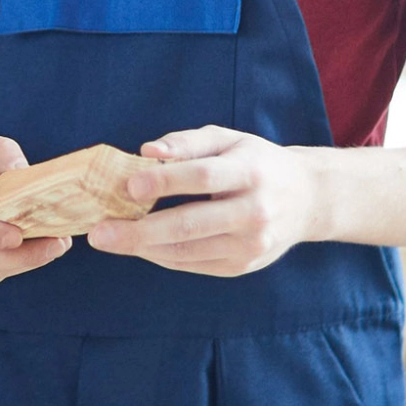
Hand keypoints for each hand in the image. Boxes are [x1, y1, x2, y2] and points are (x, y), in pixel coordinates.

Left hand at [86, 125, 319, 275]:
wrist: (307, 199)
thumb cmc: (255, 162)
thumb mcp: (227, 139)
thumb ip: (186, 143)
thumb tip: (146, 152)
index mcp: (251, 173)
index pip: (203, 177)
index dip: (164, 181)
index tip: (128, 186)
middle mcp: (254, 212)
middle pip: (191, 224)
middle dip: (140, 231)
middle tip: (99, 233)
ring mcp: (251, 245)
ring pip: (188, 250)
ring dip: (143, 247)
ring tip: (108, 239)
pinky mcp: (243, 266)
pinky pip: (194, 263)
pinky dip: (161, 255)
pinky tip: (138, 245)